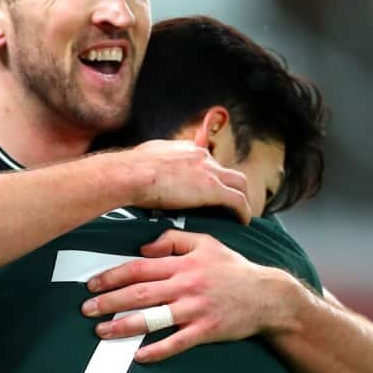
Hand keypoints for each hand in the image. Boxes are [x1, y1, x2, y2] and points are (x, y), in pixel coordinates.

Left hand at [81, 229, 299, 361]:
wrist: (267, 295)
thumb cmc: (233, 268)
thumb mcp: (206, 243)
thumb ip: (173, 240)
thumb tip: (143, 248)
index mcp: (183, 264)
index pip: (139, 268)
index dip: (113, 276)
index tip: (93, 284)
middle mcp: (186, 286)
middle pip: (140, 293)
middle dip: (110, 302)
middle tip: (86, 309)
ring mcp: (196, 310)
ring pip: (153, 318)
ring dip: (124, 326)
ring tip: (102, 331)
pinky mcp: (206, 331)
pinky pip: (177, 343)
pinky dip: (157, 350)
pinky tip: (139, 356)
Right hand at [121, 140, 251, 224]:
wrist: (130, 175)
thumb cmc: (130, 171)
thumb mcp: (144, 158)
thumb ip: (153, 162)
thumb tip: (147, 168)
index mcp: (185, 149)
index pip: (206, 161)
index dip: (211, 175)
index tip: (209, 188)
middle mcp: (201, 156)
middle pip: (225, 171)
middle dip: (230, 186)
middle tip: (230, 202)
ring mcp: (208, 170)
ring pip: (239, 183)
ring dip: (242, 197)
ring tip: (242, 213)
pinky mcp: (212, 187)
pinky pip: (237, 200)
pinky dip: (243, 211)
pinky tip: (243, 222)